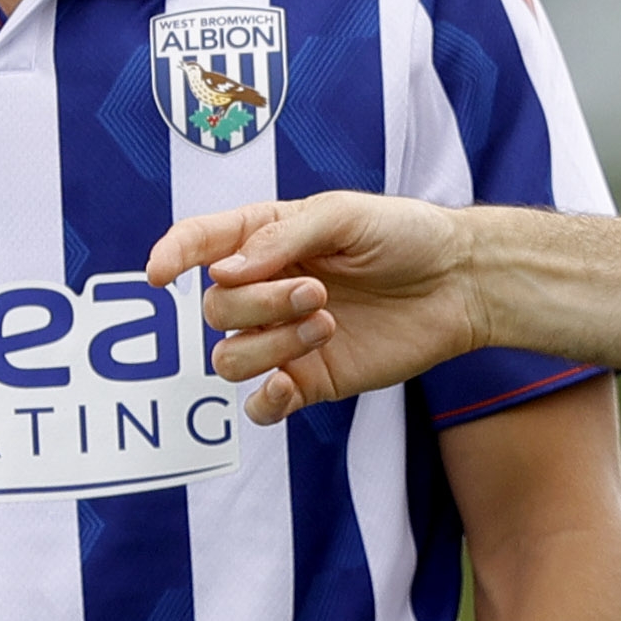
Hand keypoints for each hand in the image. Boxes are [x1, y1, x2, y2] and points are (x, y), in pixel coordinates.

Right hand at [147, 190, 488, 425]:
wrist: (459, 281)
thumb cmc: (403, 235)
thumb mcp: (343, 215)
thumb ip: (280, 239)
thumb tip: (221, 272)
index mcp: (265, 240)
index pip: (199, 246)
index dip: (173, 256)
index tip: (161, 273)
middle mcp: (266, 290)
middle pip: (216, 308)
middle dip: (259, 301)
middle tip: (319, 292)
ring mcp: (285, 338)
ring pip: (231, 356)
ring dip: (270, 343)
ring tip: (326, 322)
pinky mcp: (312, 379)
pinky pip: (261, 405)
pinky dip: (263, 401)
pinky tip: (286, 384)